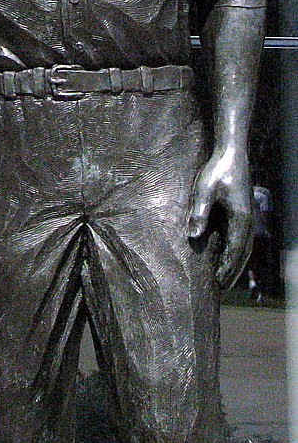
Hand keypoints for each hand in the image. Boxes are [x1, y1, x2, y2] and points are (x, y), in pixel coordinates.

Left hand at [187, 147, 253, 289]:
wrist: (232, 155)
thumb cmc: (216, 171)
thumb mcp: (204, 191)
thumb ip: (199, 213)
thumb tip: (194, 237)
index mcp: (240, 219)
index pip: (234, 251)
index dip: (227, 268)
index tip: (219, 284)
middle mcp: (247, 221)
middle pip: (242, 253)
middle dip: (232, 270)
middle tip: (221, 287)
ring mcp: (247, 217)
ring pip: (243, 246)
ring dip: (235, 261)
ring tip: (225, 276)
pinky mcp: (242, 212)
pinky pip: (240, 237)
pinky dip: (235, 250)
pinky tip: (226, 254)